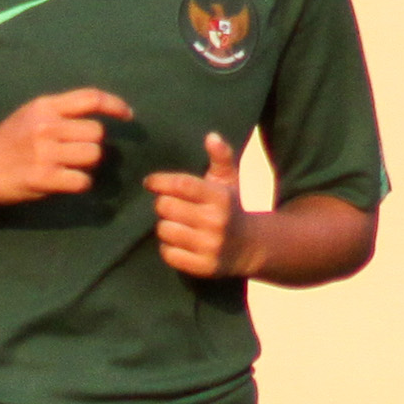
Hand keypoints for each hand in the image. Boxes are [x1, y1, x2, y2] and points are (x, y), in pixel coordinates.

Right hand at [0, 88, 125, 207]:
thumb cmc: (7, 142)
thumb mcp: (30, 116)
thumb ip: (60, 113)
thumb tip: (100, 120)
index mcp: (45, 106)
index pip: (91, 98)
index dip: (115, 106)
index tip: (128, 117)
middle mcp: (46, 126)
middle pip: (97, 133)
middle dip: (94, 145)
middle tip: (78, 154)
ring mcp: (45, 152)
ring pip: (93, 156)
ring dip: (88, 166)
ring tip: (69, 168)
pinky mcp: (43, 178)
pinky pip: (82, 181)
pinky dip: (80, 185)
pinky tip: (66, 184)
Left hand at [147, 132, 251, 278]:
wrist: (253, 246)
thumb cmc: (232, 207)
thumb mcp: (230, 180)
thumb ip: (220, 157)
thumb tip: (211, 136)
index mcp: (220, 198)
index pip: (181, 185)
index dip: (160, 181)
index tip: (149, 182)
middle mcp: (215, 222)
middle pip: (166, 208)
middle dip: (162, 204)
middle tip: (168, 205)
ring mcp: (209, 247)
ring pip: (164, 230)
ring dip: (165, 225)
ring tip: (176, 223)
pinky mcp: (204, 267)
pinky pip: (168, 254)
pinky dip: (168, 247)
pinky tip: (178, 241)